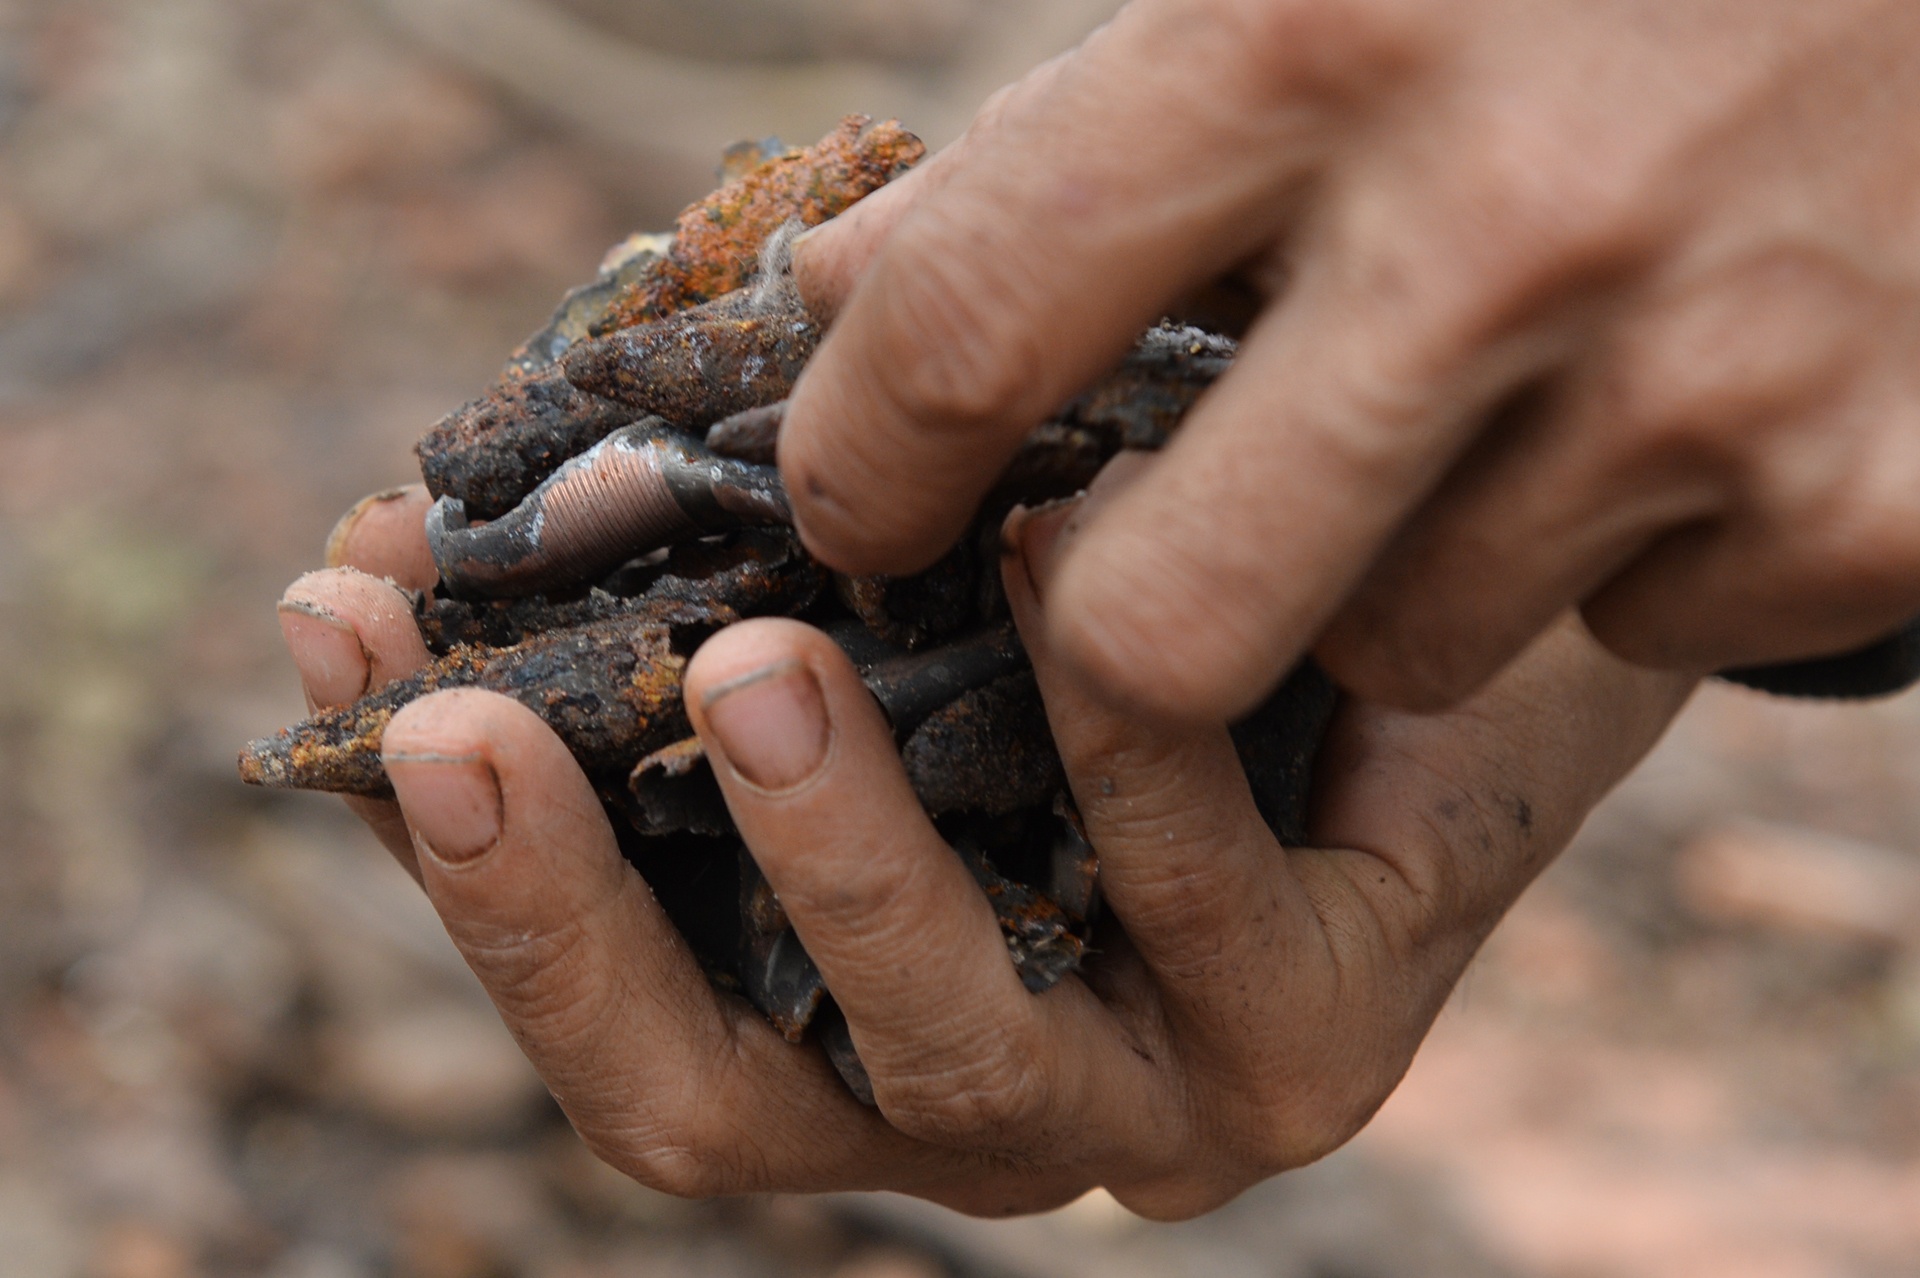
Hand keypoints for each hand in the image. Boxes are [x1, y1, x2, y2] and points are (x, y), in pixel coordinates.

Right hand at [277, 476, 1689, 1215]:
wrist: (1424, 636)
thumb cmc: (1119, 614)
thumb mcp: (888, 592)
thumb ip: (693, 575)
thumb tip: (409, 516)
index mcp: (826, 1024)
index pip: (594, 996)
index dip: (448, 853)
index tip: (341, 633)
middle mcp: (956, 1103)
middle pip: (704, 1106)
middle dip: (561, 923)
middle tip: (464, 722)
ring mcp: (1139, 1104)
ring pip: (949, 1041)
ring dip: (831, 850)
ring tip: (761, 652)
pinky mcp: (1313, 1042)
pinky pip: (1189, 892)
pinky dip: (1106, 726)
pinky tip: (1050, 530)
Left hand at [780, 0, 1919, 718]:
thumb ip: (1070, 137)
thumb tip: (830, 297)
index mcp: (1312, 26)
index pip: (965, 331)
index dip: (859, 462)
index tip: (855, 507)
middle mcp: (1512, 219)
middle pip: (1160, 628)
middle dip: (1112, 621)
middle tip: (1126, 555)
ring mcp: (1719, 372)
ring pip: (1407, 646)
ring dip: (1396, 561)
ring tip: (1492, 389)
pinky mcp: (1877, 494)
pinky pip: (1632, 636)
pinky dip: (1617, 555)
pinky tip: (1684, 396)